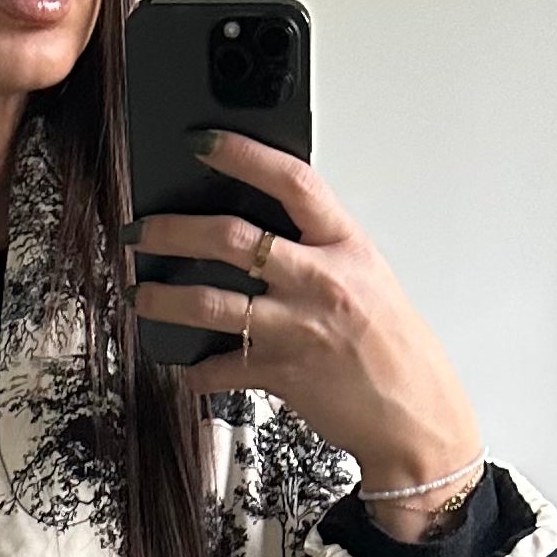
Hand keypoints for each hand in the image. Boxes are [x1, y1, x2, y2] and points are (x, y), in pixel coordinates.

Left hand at [129, 133, 482, 536]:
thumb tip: (265, 232)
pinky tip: (186, 366)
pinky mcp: (281, 373)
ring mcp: (297, 328)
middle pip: (233, 238)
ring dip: (165, 298)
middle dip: (174, 231)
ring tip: (142, 294)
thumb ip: (319, 251)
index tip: (204, 143)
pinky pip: (222, 368)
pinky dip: (197, 370)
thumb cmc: (392, 345)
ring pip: (213, 303)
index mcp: (345, 245)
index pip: (291, 182)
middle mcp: (318, 281)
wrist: (414, 413)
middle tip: (142, 230)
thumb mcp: (366, 277)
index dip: (244, 155)